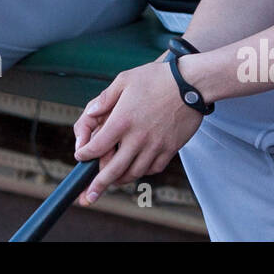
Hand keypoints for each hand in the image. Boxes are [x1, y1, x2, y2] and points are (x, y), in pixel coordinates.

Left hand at [71, 58, 206, 205]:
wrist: (192, 84)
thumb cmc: (157, 78)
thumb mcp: (125, 80)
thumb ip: (105, 98)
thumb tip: (90, 113)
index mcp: (122, 120)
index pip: (97, 147)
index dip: (85, 154)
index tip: (80, 155)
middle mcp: (138, 138)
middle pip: (113, 169)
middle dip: (99, 184)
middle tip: (90, 196)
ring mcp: (155, 146)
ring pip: (134, 173)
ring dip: (120, 180)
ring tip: (111, 182)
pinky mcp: (170, 149)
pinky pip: (153, 169)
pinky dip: (142, 172)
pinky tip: (136, 169)